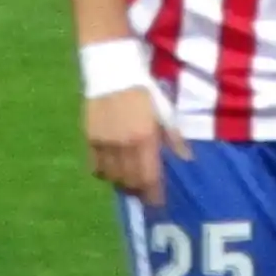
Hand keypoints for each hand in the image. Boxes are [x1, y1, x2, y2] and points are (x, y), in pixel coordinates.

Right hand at [85, 87, 190, 205]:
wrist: (113, 70)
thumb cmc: (144, 90)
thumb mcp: (165, 111)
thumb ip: (173, 137)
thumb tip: (186, 158)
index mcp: (145, 138)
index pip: (149, 178)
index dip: (153, 195)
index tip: (158, 204)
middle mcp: (123, 145)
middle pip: (130, 182)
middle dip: (139, 191)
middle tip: (145, 193)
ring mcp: (104, 143)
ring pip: (112, 178)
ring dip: (122, 184)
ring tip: (130, 182)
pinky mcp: (89, 138)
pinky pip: (95, 167)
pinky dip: (104, 173)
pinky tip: (112, 170)